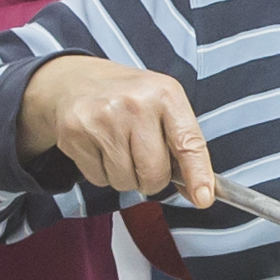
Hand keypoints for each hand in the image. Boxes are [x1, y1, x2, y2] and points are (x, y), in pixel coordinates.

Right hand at [21, 53, 223, 206]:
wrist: (75, 81)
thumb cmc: (129, 98)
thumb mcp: (164, 106)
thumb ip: (184, 145)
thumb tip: (199, 194)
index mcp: (165, 94)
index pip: (188, 143)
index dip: (197, 174)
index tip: (203, 197)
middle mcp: (135, 104)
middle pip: (153, 173)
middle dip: (151, 179)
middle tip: (143, 160)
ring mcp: (103, 118)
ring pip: (124, 181)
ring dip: (124, 176)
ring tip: (118, 147)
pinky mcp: (75, 133)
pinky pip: (99, 179)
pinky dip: (102, 172)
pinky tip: (100, 147)